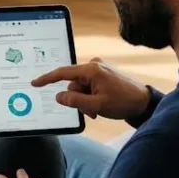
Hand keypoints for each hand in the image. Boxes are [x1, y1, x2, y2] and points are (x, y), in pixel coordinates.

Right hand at [31, 57, 150, 122]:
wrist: (143, 102)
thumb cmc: (123, 102)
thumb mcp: (96, 105)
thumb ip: (75, 101)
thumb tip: (59, 96)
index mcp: (92, 69)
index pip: (63, 73)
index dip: (47, 79)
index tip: (35, 83)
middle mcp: (94, 65)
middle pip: (73, 84)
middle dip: (77, 99)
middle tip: (89, 112)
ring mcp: (99, 69)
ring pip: (80, 87)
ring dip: (84, 100)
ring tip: (96, 111)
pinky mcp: (102, 74)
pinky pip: (88, 86)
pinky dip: (90, 97)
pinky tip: (99, 105)